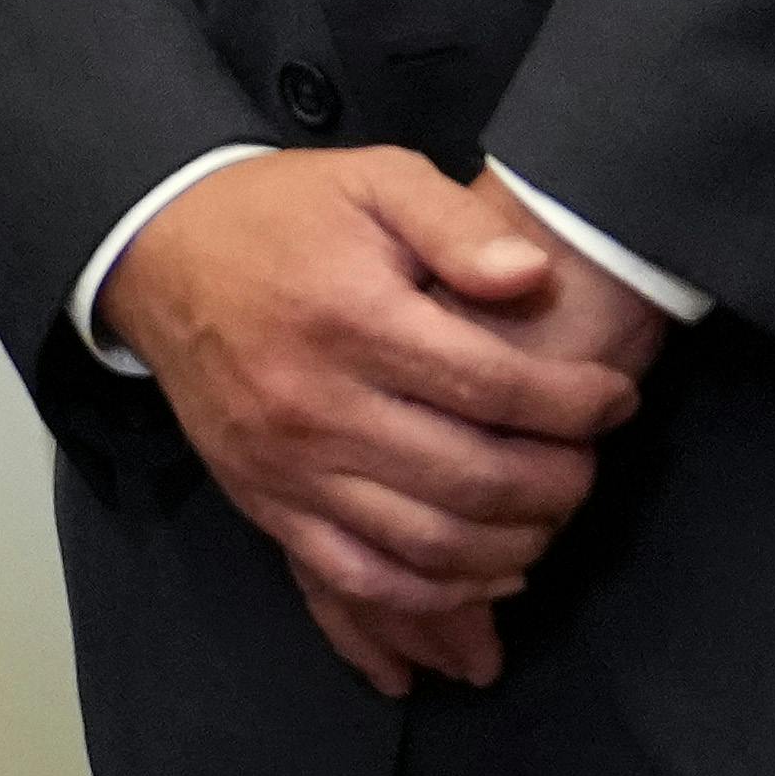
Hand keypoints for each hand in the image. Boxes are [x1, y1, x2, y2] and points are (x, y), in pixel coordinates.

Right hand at [111, 150, 654, 680]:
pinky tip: (486, 575)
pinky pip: (356, 577)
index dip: (579, 405)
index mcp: (351, 319)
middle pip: (473, 478)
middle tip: (589, 463)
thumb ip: (456, 224)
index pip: (497, 388)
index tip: (616, 399)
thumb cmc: (283, 214)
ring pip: (427, 544)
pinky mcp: (263, 501)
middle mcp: (316, 403)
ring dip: (514, 545)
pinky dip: (433, 596)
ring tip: (550, 515)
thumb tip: (532, 277)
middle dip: (560, 482)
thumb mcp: (374, 179)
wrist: (158, 253)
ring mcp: (286, 464)